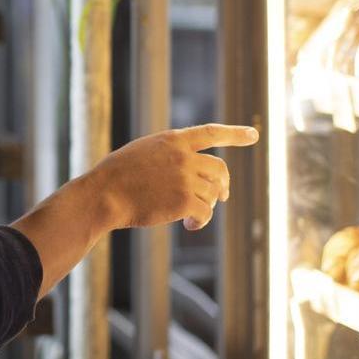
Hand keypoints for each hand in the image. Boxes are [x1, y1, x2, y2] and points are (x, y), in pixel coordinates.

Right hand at [88, 123, 258, 231]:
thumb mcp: (143, 152)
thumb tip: (191, 171)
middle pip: (220, 169)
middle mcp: (183, 156)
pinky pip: (205, 212)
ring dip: (207, 206)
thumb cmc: (116, 176)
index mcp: (172, 139)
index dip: (234, 134)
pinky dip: (200, 221)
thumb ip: (168, 155)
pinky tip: (188, 225)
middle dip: (223, 185)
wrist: (104, 194)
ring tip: (190, 216)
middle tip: (222, 196)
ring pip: (213, 193)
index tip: (254, 134)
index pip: (210, 133)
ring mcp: (185, 178)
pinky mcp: (184, 200)